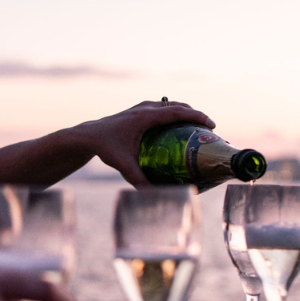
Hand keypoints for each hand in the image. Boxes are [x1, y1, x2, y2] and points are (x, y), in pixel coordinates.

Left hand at [72, 100, 213, 187]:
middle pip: (177, 106)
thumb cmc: (106, 148)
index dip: (197, 116)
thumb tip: (155, 195)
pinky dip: (173, 114)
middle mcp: (145, 108)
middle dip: (195, 114)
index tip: (211, 124)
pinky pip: (161, 108)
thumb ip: (140, 180)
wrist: (88, 136)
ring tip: (196, 126)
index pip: (177, 112)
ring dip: (185, 111)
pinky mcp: (137, 110)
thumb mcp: (124, 165)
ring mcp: (141, 107)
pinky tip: (176, 128)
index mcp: (145, 117)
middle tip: (209, 128)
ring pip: (169, 105)